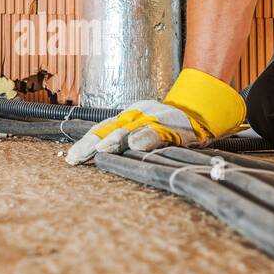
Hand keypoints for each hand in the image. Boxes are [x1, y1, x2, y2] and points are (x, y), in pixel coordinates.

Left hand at [66, 68, 245, 164]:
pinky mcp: (174, 127)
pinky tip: (135, 145)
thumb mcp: (144, 130)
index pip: (102, 129)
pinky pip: (158, 132)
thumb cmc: (170, 129)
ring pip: (131, 128)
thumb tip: (98, 157)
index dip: (86, 143)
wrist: (203, 114)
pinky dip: (146, 137)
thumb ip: (125, 141)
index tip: (70, 159)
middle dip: (91, 143)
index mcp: (128, 116)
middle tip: (75, 158)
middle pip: (109, 128)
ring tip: (100, 150)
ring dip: (115, 139)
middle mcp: (139, 114)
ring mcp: (156, 118)